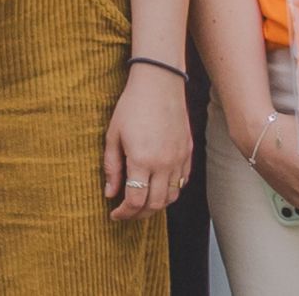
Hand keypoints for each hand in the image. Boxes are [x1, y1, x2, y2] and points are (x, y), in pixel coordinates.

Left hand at [102, 75, 193, 217]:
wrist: (159, 84)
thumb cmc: (131, 107)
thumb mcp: (113, 136)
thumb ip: (111, 167)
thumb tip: (110, 193)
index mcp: (142, 160)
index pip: (135, 200)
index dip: (124, 213)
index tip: (114, 214)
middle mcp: (164, 164)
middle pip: (155, 204)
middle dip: (139, 215)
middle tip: (126, 214)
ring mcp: (179, 159)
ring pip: (172, 196)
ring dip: (156, 206)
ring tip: (141, 204)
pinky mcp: (188, 153)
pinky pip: (183, 181)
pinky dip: (171, 191)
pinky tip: (158, 189)